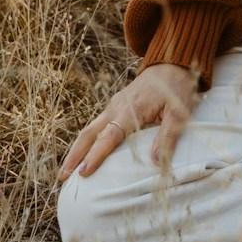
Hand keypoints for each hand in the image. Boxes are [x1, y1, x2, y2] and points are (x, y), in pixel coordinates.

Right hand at [57, 63, 197, 180]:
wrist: (172, 63)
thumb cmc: (177, 89)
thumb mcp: (180, 113)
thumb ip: (168, 136)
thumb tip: (155, 162)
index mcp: (131, 109)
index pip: (109, 136)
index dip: (96, 155)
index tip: (82, 173)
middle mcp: (117, 107)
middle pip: (90, 133)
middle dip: (74, 155)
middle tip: (62, 177)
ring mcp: (114, 105)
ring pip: (90, 129)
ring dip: (77, 149)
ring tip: (66, 171)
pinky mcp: (116, 106)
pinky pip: (97, 125)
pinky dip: (87, 141)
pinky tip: (84, 154)